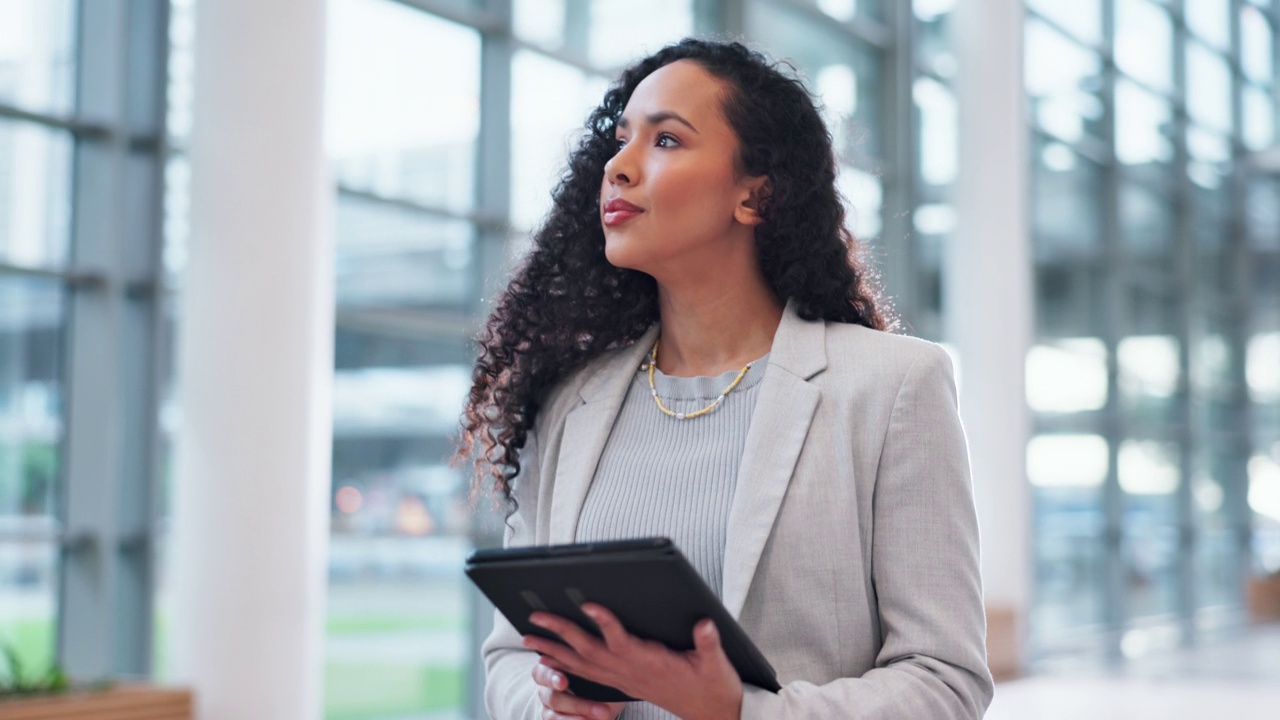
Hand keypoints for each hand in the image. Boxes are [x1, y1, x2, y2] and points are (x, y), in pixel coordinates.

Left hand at [523, 603, 743, 719]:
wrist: (711, 714)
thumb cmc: (713, 686)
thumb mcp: (716, 664)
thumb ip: (708, 643)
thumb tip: (705, 624)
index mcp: (651, 663)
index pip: (622, 641)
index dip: (605, 623)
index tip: (588, 604)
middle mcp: (631, 672)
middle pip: (589, 651)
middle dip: (561, 633)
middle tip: (536, 617)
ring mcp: (624, 680)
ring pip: (582, 664)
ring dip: (554, 651)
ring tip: (529, 638)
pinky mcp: (623, 684)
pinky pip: (587, 675)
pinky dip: (565, 667)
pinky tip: (549, 661)